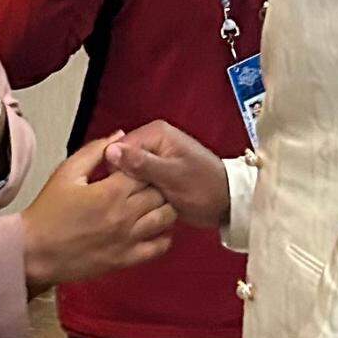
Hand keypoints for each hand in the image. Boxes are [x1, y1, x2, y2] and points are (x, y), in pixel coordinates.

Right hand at [21, 133, 176, 293]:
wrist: (34, 251)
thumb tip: (119, 136)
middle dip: (156, 184)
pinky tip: (154, 228)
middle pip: (160, 192)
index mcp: (110, 191)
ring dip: (163, 207)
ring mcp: (128, 239)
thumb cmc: (47, 211)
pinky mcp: (126, 259)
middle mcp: (124, 214)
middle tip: (146, 184)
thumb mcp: (66, 172)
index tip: (135, 167)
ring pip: (166, 217)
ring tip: (151, 203)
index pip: (145, 169)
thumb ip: (95, 151)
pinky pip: (159, 247)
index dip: (143, 165)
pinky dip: (163, 236)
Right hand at [105, 121, 229, 227]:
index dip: (116, 169)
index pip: (118, 147)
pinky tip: (145, 205)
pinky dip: (139, 193)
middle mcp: (152, 140)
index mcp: (156, 133)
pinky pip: (137, 182)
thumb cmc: (204, 187)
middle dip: (124, 180)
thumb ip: (142, 163)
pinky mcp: (155, 173)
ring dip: (131, 189)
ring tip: (142, 204)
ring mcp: (154, 157)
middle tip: (136, 200)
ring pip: (127, 173)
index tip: (123, 190)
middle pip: (121, 160)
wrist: (226, 203)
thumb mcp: (172, 176)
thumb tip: (111, 151)